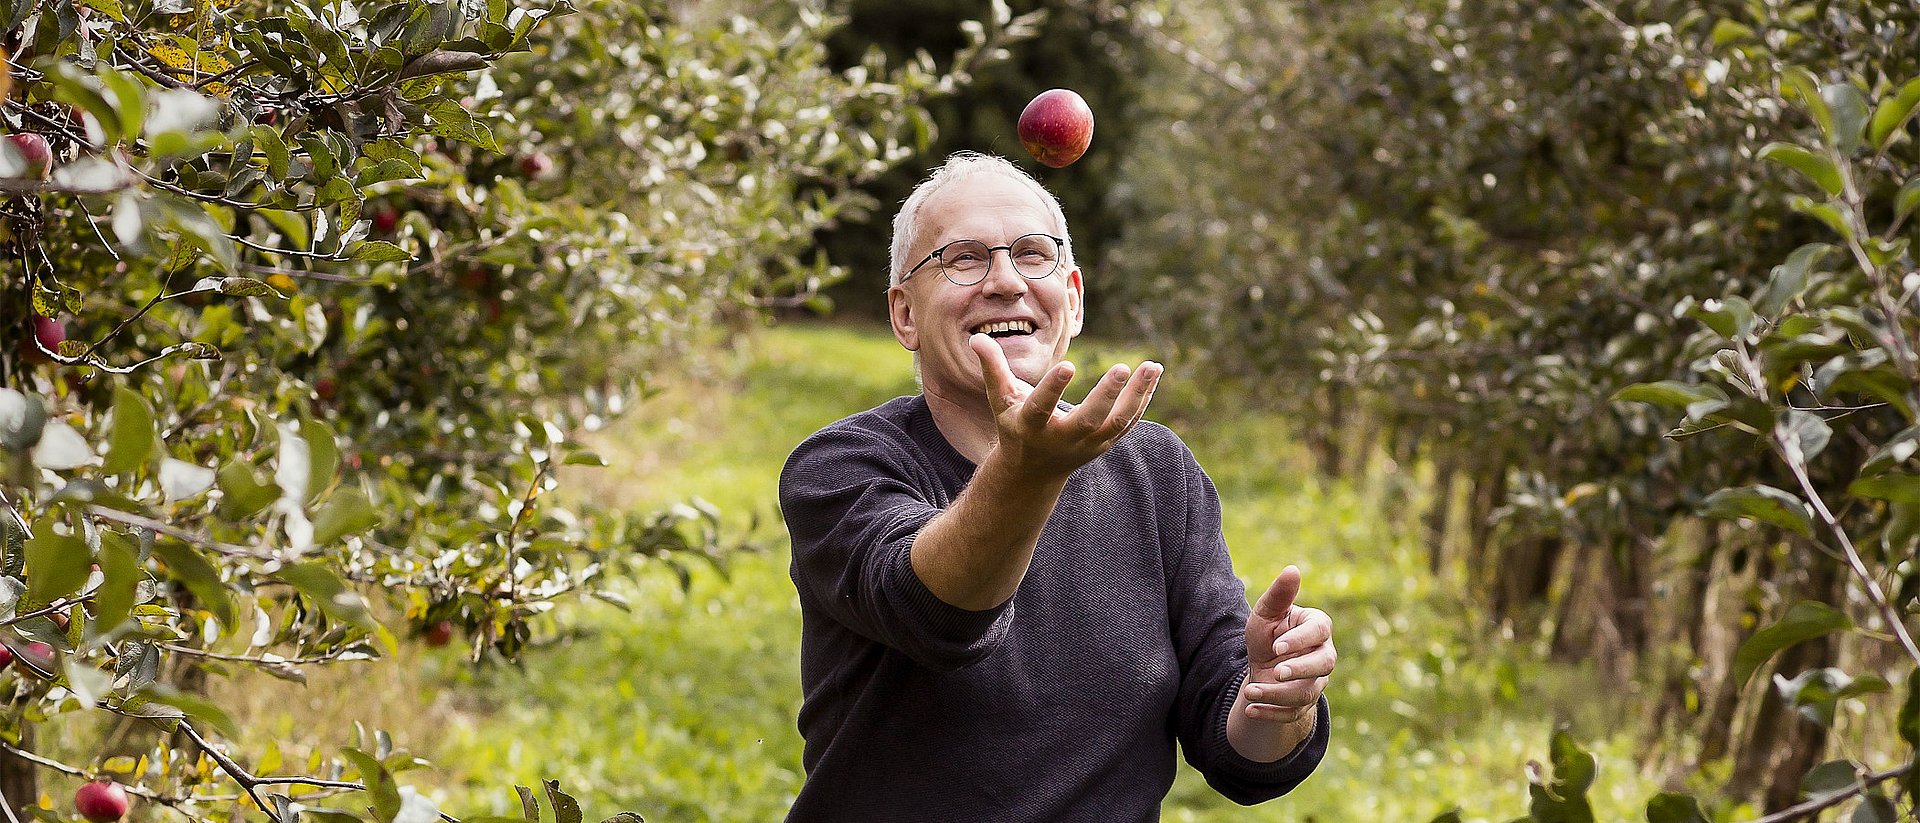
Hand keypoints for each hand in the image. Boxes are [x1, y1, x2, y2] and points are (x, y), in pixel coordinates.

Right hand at [970, 333, 1160, 479]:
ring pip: (1116, 423)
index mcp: (1031, 427)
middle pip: (1088, 420)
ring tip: (1152, 366)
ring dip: (1137, 395)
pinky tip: (1152, 375)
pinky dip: (1142, 400)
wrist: (1033, 470)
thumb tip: (977, 338)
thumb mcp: (1000, 400)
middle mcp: (1061, 439)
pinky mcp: (1104, 444)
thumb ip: (992, 368)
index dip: (1053, 388)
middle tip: (1122, 367)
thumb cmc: (1014, 424)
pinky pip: (1128, 423)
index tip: (1069, 365)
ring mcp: (1087, 445)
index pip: (1042, 408)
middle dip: (1106, 395)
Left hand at [1241, 565, 1334, 722]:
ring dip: (1277, 695)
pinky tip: (1250, 710)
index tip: (1277, 645)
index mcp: (1317, 628)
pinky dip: (1271, 714)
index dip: (1301, 640)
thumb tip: (1292, 570)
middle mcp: (1324, 655)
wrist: (1262, 665)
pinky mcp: (1304, 704)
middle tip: (1276, 672)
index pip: (1319, 632)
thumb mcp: (1266, 613)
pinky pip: (1293, 713)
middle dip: (1299, 670)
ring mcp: (1317, 681)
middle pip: (1324, 665)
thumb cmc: (1268, 633)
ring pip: (1307, 692)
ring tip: (1250, 692)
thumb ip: (1279, 595)